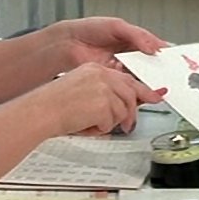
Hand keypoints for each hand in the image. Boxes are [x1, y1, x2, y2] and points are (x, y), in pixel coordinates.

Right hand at [13, 63, 165, 136]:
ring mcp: (103, 88)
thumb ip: (106, 94)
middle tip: (127, 126)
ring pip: (122, 111)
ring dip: (108, 123)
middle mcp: (101, 75)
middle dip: (130, 114)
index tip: (157, 95)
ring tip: (89, 122)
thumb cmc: (55, 106)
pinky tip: (84, 125)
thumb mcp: (83, 92)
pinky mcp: (103, 103)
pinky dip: (98, 129)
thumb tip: (127, 107)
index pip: (126, 79)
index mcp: (95, 69)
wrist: (41, 112)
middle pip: (130, 95)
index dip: (143, 90)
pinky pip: (110, 123)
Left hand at [43, 17, 167, 70]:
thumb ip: (137, 35)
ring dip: (145, 77)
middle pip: (150, 65)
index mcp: (135, 40)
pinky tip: (130, 77)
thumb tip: (153, 46)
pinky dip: (130, 82)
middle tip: (165, 72)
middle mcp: (130, 56)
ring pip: (140, 76)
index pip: (155, 48)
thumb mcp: (117, 26)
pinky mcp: (114, 79)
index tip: (175, 59)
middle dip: (157, 69)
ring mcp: (122, 68)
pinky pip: (127, 84)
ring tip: (150, 76)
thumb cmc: (89, 29)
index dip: (165, 54)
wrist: (68, 43)